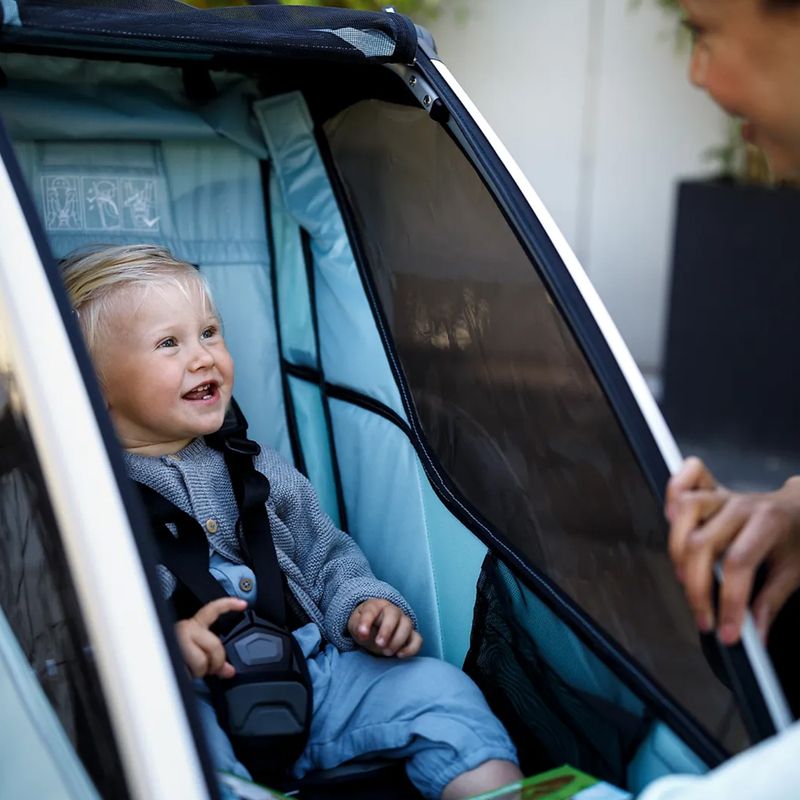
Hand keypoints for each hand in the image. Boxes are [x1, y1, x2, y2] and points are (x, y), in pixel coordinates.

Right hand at [174, 597, 246, 678]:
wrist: (150, 664)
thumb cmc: (170, 658)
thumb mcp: (196, 656)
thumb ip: (213, 660)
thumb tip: (229, 671)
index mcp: (193, 626)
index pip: (213, 610)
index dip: (229, 605)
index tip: (243, 604)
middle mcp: (186, 628)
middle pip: (214, 645)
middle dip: (215, 662)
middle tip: (208, 669)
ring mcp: (178, 640)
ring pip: (201, 660)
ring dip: (199, 672)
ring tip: (190, 670)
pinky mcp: (171, 653)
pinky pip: (188, 670)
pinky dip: (188, 676)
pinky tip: (182, 672)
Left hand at [347, 598, 421, 657]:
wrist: (374, 629)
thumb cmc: (364, 626)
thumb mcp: (355, 625)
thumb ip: (357, 627)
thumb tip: (363, 634)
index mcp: (376, 605)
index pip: (372, 609)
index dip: (367, 621)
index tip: (362, 634)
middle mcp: (393, 610)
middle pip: (394, 614)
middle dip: (387, 630)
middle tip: (379, 644)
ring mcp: (404, 622)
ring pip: (407, 625)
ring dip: (398, 640)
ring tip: (386, 652)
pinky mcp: (411, 635)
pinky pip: (418, 639)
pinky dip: (411, 648)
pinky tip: (399, 655)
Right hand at [667, 457, 799, 644]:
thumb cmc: (796, 538)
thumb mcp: (794, 571)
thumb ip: (771, 601)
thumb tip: (755, 633)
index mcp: (769, 523)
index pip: (739, 563)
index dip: (730, 601)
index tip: (728, 631)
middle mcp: (741, 505)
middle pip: (703, 543)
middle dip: (697, 587)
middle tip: (703, 616)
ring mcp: (723, 495)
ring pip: (685, 512)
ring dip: (677, 550)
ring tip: (684, 578)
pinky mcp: (710, 491)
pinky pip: (684, 480)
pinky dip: (671, 494)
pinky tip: (671, 519)